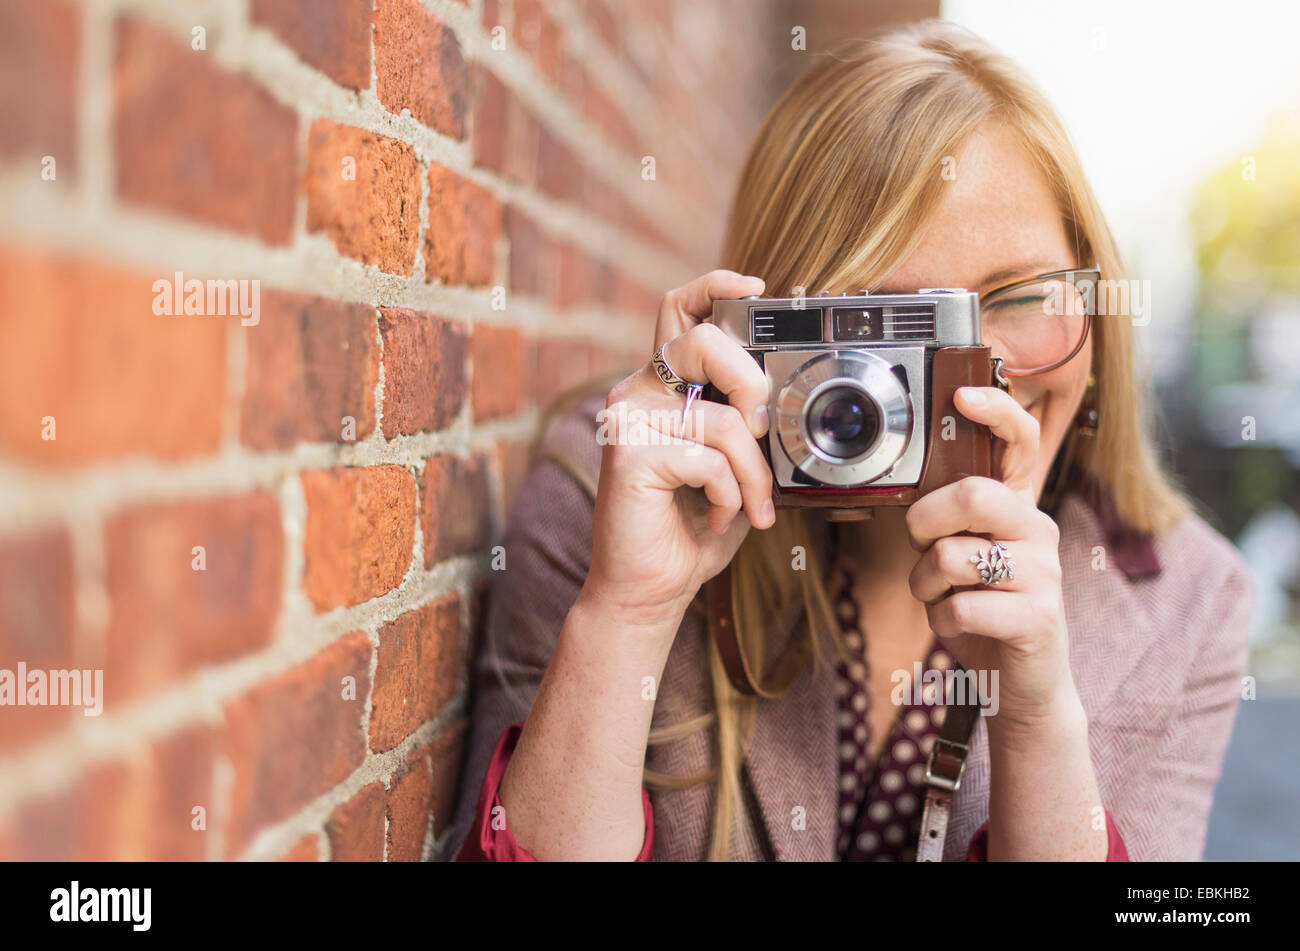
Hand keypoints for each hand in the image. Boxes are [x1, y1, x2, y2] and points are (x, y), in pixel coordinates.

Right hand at [583, 270, 775, 635]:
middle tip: (763, 430)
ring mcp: (627, 420)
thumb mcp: (734, 466)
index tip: (758, 289)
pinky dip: (729, 496)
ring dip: (753, 473)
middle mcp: (638, 392)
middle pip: (703, 341)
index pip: (680, 311)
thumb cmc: (692, 528)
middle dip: (752, 383)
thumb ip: (746, 425)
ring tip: (751, 507)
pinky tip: (718, 519)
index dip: (716, 286)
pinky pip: (708, 459)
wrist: (650, 589)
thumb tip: (781, 402)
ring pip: (722, 418)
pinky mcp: (627, 454)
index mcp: (664, 386)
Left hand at [905, 386, 1080, 728]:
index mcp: (1018, 506)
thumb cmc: (983, 607)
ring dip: (925, 583)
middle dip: (925, 522)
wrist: (1021, 682)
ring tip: (942, 595)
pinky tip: (960, 626)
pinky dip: (941, 621)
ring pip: (953, 556)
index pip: (1021, 441)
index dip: (996, 411)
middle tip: (922, 546)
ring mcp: (1044, 575)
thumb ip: (951, 518)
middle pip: (972, 495)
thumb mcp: (966, 554)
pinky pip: (960, 608)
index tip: (962, 394)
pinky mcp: (1038, 619)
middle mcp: (1037, 530)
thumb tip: (914, 488)